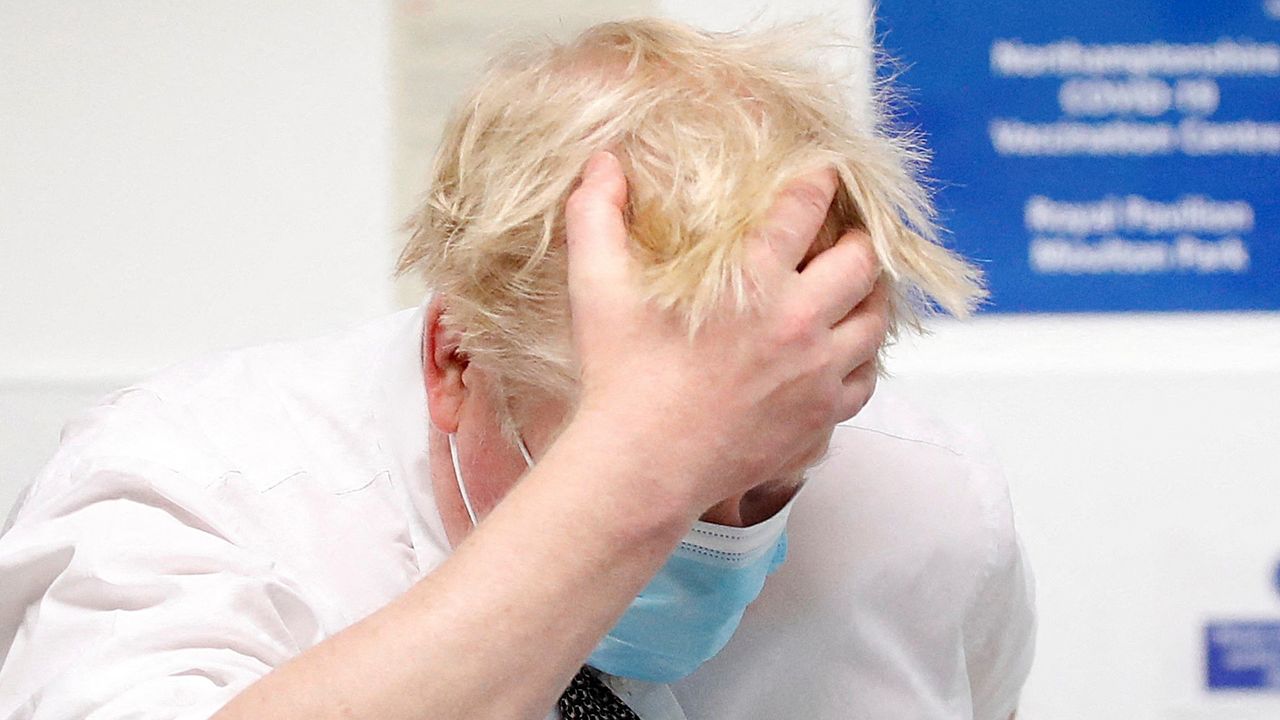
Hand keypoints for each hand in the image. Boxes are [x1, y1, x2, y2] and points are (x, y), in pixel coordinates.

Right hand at [564, 151, 887, 513]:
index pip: (807, 208)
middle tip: (846, 233)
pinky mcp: (821, 418)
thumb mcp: (597, 287)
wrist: (642, 468)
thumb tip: (603, 162)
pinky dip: (863, 359)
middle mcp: (799, 322)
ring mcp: (817, 374)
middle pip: (862, 262)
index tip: (825, 172)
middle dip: (859, 239)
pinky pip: (867, 380)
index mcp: (752, 280)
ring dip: (871, 297)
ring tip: (857, 288)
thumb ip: (597, 216)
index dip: (821, 180)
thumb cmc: (620, 377)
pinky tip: (845, 351)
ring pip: (876, 321)